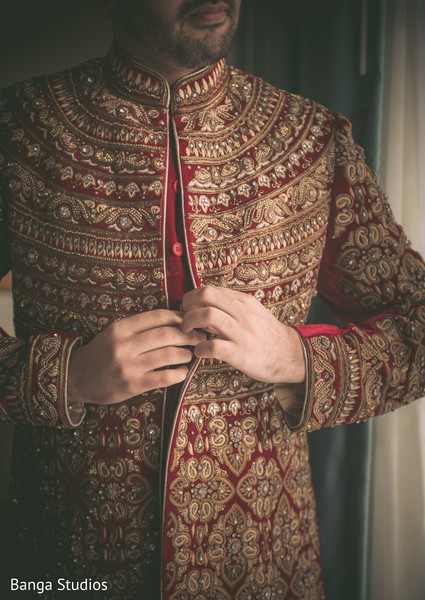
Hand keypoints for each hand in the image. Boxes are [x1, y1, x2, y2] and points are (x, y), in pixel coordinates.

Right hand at [67, 310, 205, 404]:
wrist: (79, 377)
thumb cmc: (103, 352)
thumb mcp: (116, 333)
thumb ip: (141, 326)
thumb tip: (177, 320)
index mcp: (121, 328)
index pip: (158, 316)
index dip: (179, 317)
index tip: (191, 320)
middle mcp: (124, 345)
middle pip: (167, 334)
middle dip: (189, 334)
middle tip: (200, 337)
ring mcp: (129, 366)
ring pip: (169, 354)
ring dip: (186, 353)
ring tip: (191, 353)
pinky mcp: (133, 385)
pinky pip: (164, 377)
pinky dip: (179, 373)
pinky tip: (183, 371)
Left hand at [181, 286, 305, 383]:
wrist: (290, 355)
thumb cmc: (266, 335)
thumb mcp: (251, 313)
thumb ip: (230, 307)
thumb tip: (203, 304)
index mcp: (243, 301)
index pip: (210, 289)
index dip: (192, 297)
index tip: (187, 309)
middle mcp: (242, 313)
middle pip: (206, 295)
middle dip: (187, 305)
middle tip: (184, 318)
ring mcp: (242, 333)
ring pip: (208, 316)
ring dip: (190, 323)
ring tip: (188, 333)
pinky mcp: (241, 353)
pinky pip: (213, 346)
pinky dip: (200, 349)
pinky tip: (199, 352)